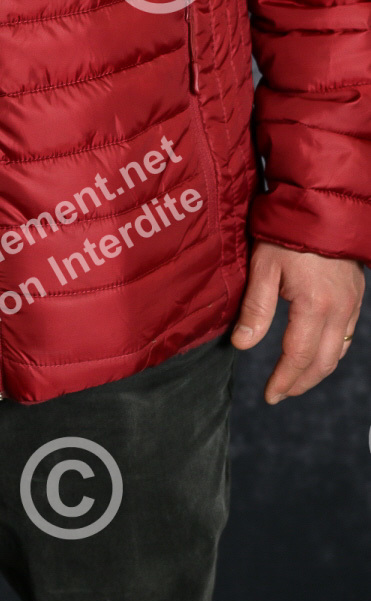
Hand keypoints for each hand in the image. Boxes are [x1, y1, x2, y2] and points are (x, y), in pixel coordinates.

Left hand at [231, 241, 364, 402]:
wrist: (323, 205)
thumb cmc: (288, 232)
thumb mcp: (264, 267)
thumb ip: (256, 309)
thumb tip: (243, 345)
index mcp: (316, 306)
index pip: (299, 356)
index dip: (284, 380)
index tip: (270, 395)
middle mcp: (340, 310)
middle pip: (323, 362)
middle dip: (301, 383)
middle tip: (280, 394)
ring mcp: (352, 304)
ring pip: (338, 352)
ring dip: (317, 371)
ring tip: (294, 381)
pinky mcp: (356, 296)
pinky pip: (347, 336)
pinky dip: (331, 353)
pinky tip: (316, 355)